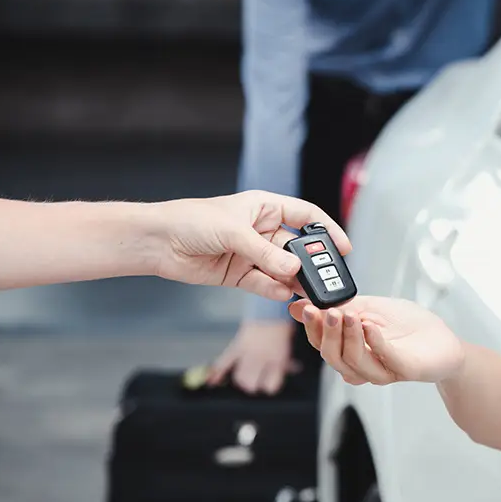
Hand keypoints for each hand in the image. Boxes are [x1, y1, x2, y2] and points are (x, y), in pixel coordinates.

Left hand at [147, 190, 350, 300]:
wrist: (156, 242)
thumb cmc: (191, 220)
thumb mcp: (234, 231)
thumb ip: (266, 252)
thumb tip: (293, 268)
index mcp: (264, 207)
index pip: (305, 215)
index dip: (326, 229)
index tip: (343, 246)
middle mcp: (261, 230)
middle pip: (296, 247)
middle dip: (310, 262)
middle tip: (325, 277)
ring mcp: (251, 254)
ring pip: (282, 269)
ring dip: (293, 280)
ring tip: (306, 292)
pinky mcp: (239, 274)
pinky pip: (264, 283)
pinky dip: (273, 290)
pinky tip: (282, 294)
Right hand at [208, 320, 297, 393]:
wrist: (270, 309)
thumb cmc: (281, 326)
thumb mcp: (287, 345)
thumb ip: (287, 359)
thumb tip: (294, 369)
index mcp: (278, 358)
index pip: (271, 385)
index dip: (271, 385)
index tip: (271, 383)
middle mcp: (263, 357)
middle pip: (252, 384)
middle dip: (254, 385)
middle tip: (256, 382)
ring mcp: (248, 352)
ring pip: (239, 377)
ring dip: (241, 380)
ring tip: (245, 378)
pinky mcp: (237, 346)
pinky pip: (225, 361)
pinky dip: (217, 371)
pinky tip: (212, 381)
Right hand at [290, 295, 464, 385]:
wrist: (444, 343)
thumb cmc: (409, 326)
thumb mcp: (371, 307)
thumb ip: (340, 306)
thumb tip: (301, 304)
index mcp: (350, 348)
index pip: (321, 342)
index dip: (311, 326)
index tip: (306, 307)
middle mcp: (362, 363)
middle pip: (332, 356)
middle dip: (326, 332)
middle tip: (327, 311)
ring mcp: (382, 370)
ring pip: (352, 361)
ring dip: (347, 336)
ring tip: (349, 314)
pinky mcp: (403, 370)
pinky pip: (383, 359)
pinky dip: (374, 341)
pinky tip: (370, 326)